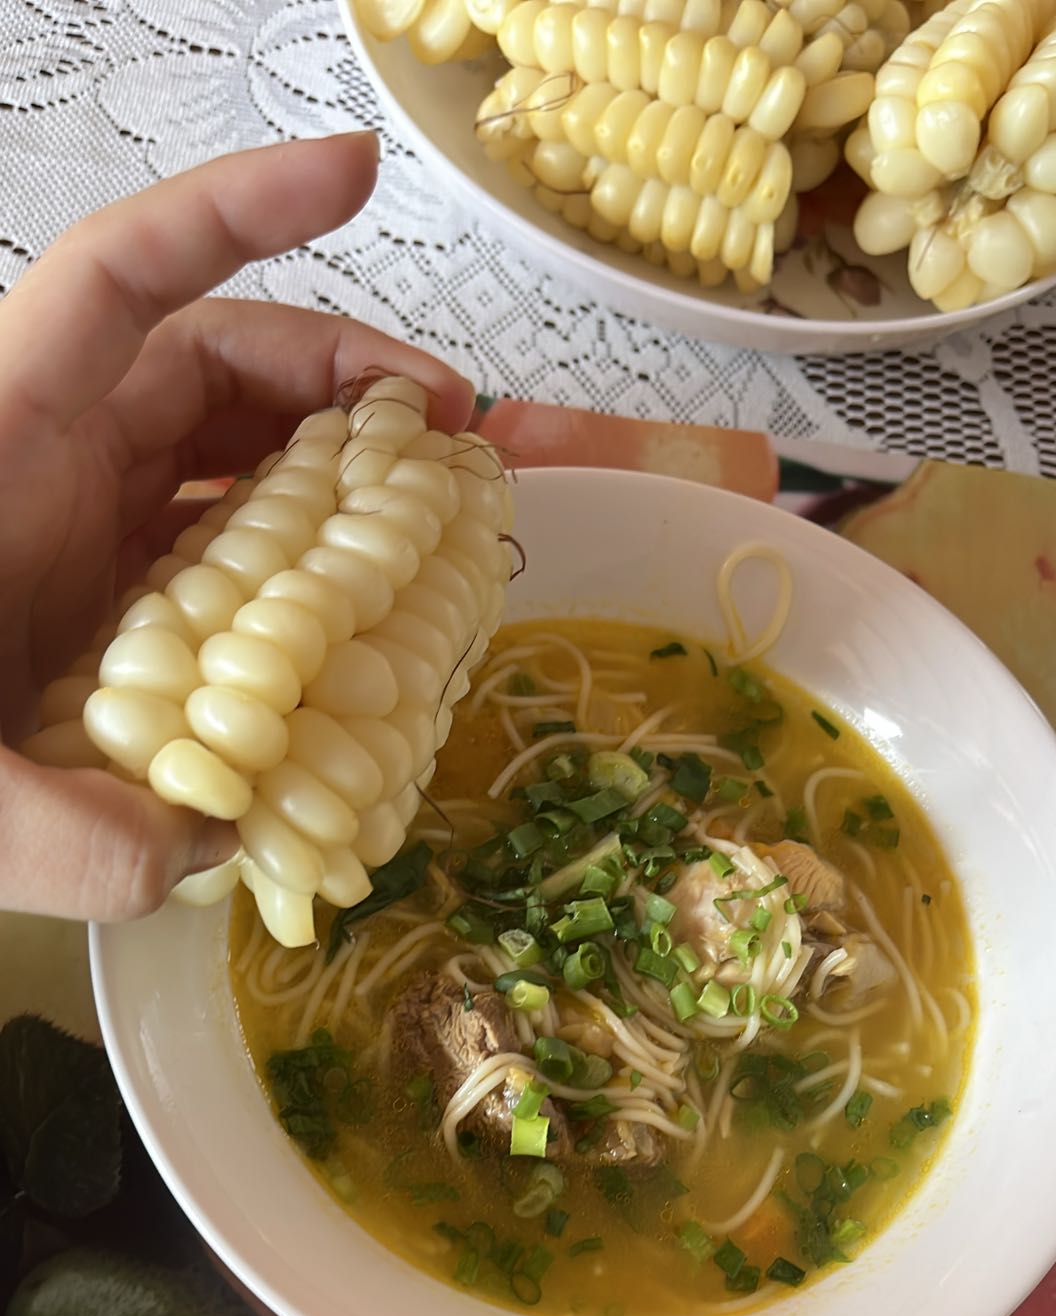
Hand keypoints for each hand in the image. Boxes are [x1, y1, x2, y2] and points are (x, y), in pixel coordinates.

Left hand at [0, 134, 473, 923]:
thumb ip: (67, 832)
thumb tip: (207, 848)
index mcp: (4, 449)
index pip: (120, 281)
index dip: (234, 211)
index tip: (353, 174)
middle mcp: (51, 471)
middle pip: (211, 362)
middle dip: (343, 374)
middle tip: (456, 434)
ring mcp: (81, 539)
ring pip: (227, 454)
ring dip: (336, 466)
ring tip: (436, 513)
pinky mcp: (106, 610)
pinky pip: (219, 552)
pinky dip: (296, 564)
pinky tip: (359, 614)